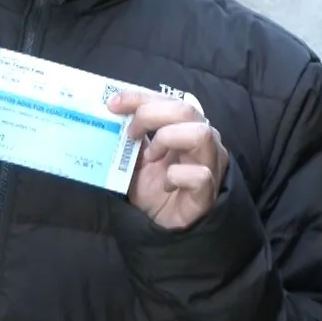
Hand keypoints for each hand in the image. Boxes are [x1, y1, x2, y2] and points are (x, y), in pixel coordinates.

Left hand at [109, 90, 229, 230]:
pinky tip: (167, 184)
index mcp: (186, 126)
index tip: (114, 103)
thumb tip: (111, 113)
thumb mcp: (135, 156)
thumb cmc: (153, 186)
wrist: (162, 223)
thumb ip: (131, 135)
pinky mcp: (208, 190)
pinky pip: (199, 174)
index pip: (169, 99)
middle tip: (131, 133)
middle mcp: (204, 139)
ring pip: (201, 134)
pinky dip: (177, 176)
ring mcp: (210, 163)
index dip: (141, 97)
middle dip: (152, 114)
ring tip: (151, 158)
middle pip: (186, 110)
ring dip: (168, 140)